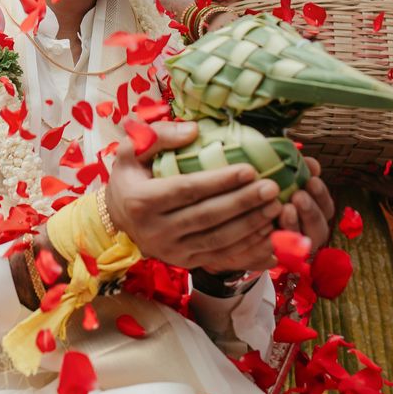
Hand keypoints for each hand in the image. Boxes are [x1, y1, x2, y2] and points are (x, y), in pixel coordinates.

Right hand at [105, 122, 284, 273]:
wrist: (117, 219)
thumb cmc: (129, 177)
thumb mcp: (132, 149)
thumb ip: (160, 136)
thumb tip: (194, 130)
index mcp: (142, 200)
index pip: (188, 190)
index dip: (220, 181)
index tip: (250, 169)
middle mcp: (156, 231)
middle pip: (207, 217)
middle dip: (243, 203)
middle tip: (272, 188)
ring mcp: (171, 251)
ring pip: (217, 241)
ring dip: (250, 226)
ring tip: (275, 208)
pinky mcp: (184, 263)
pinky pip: (220, 257)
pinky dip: (246, 248)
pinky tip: (267, 235)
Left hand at [274, 157, 333, 252]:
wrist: (239, 213)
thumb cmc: (266, 190)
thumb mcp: (283, 178)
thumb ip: (299, 172)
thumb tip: (313, 165)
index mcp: (313, 214)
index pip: (326, 208)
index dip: (321, 195)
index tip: (312, 180)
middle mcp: (306, 234)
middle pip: (319, 229)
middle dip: (311, 211)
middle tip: (299, 196)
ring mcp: (291, 248)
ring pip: (300, 241)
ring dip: (295, 224)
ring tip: (286, 209)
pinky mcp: (273, 255)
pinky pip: (277, 252)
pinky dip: (275, 239)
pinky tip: (267, 224)